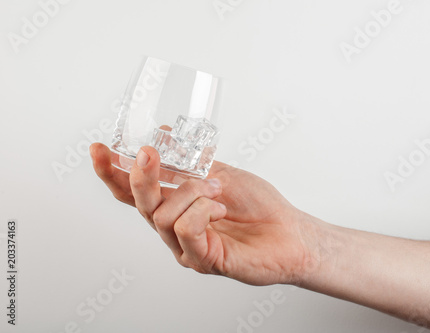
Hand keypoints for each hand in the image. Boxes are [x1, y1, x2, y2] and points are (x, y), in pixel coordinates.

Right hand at [90, 143, 316, 285]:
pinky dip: (203, 210)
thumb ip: (190, 162)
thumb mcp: (220, 173)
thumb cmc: (257, 205)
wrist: (289, 231)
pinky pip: (185, 229)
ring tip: (216, 190)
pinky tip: (221, 209)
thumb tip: (163, 134)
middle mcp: (174, 227)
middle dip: (140, 176)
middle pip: (139, 202)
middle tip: (148, 154)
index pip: (134, 191)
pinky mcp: (201, 260)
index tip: (99, 149)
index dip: (112, 171)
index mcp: (175, 205)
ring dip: (192, 192)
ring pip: (162, 214)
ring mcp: (185, 246)